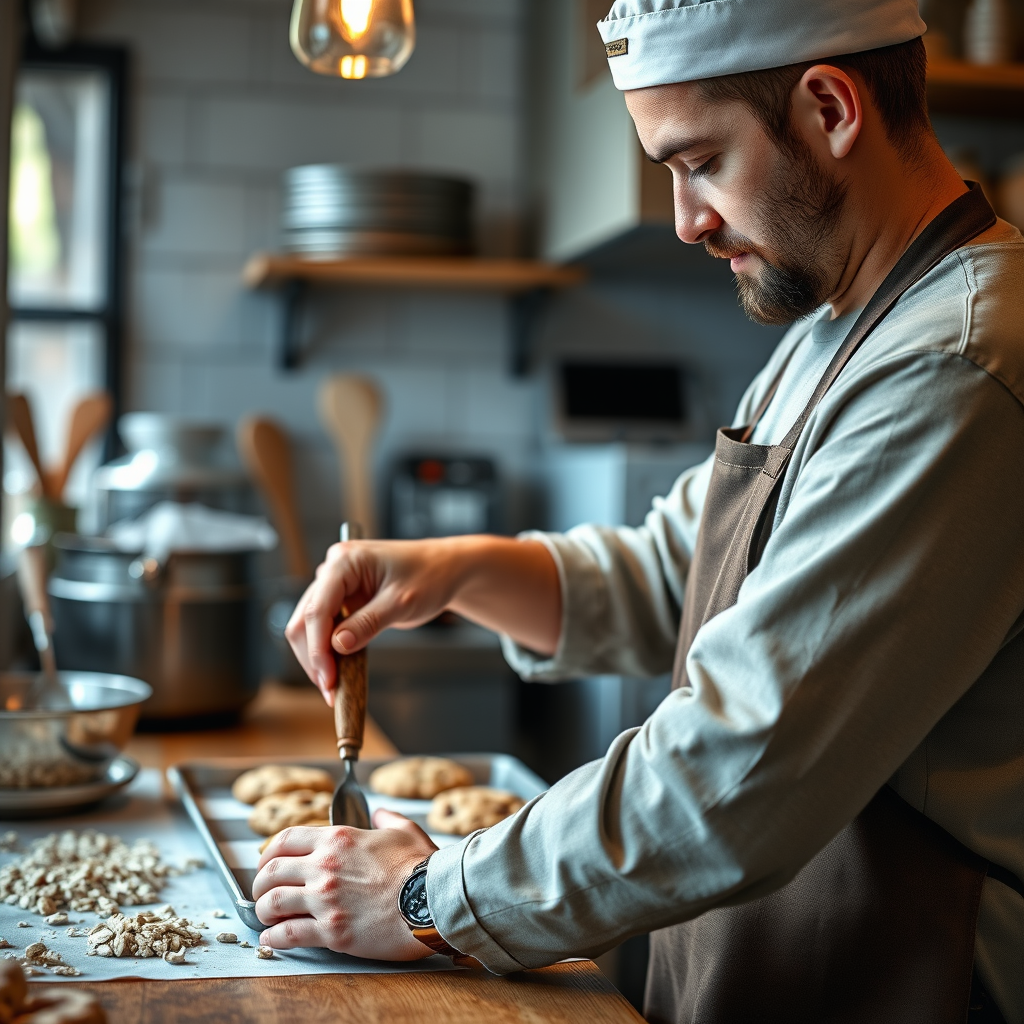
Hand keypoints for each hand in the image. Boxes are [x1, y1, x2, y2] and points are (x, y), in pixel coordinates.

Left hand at [252, 809, 438, 959]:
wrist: (433, 901)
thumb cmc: (421, 868)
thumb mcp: (405, 831)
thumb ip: (387, 819)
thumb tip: (379, 813)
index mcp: (338, 839)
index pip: (285, 840)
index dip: (267, 853)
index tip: (265, 864)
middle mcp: (325, 866)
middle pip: (271, 872)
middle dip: (260, 884)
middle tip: (262, 893)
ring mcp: (326, 900)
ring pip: (273, 903)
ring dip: (263, 911)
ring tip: (266, 918)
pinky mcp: (332, 931)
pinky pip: (289, 934)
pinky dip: (274, 939)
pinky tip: (272, 940)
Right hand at [286, 534, 560, 702]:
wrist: (446, 569)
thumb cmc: (430, 575)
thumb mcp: (402, 602)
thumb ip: (368, 623)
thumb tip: (337, 646)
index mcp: (344, 561)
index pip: (318, 608)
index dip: (318, 647)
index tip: (328, 678)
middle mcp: (332, 570)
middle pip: (305, 619)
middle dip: (314, 657)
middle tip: (330, 690)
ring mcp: (335, 585)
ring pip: (309, 626)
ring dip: (317, 658)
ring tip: (333, 688)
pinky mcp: (342, 601)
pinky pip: (325, 629)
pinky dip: (329, 652)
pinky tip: (338, 674)